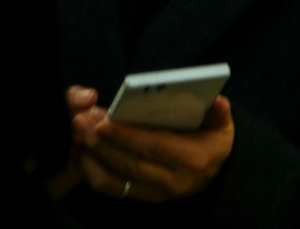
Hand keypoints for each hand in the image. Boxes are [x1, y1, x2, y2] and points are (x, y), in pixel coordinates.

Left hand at [70, 86, 234, 202]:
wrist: (216, 172)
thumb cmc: (213, 140)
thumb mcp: (222, 124)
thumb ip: (218, 112)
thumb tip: (217, 100)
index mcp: (194, 159)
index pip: (155, 147)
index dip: (127, 136)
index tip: (103, 122)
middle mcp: (174, 181)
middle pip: (130, 162)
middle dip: (101, 143)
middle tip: (80, 122)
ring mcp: (156, 194)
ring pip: (116, 178)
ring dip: (92, 156)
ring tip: (77, 134)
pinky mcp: (142, 198)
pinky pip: (112, 188)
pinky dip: (93, 171)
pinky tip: (82, 153)